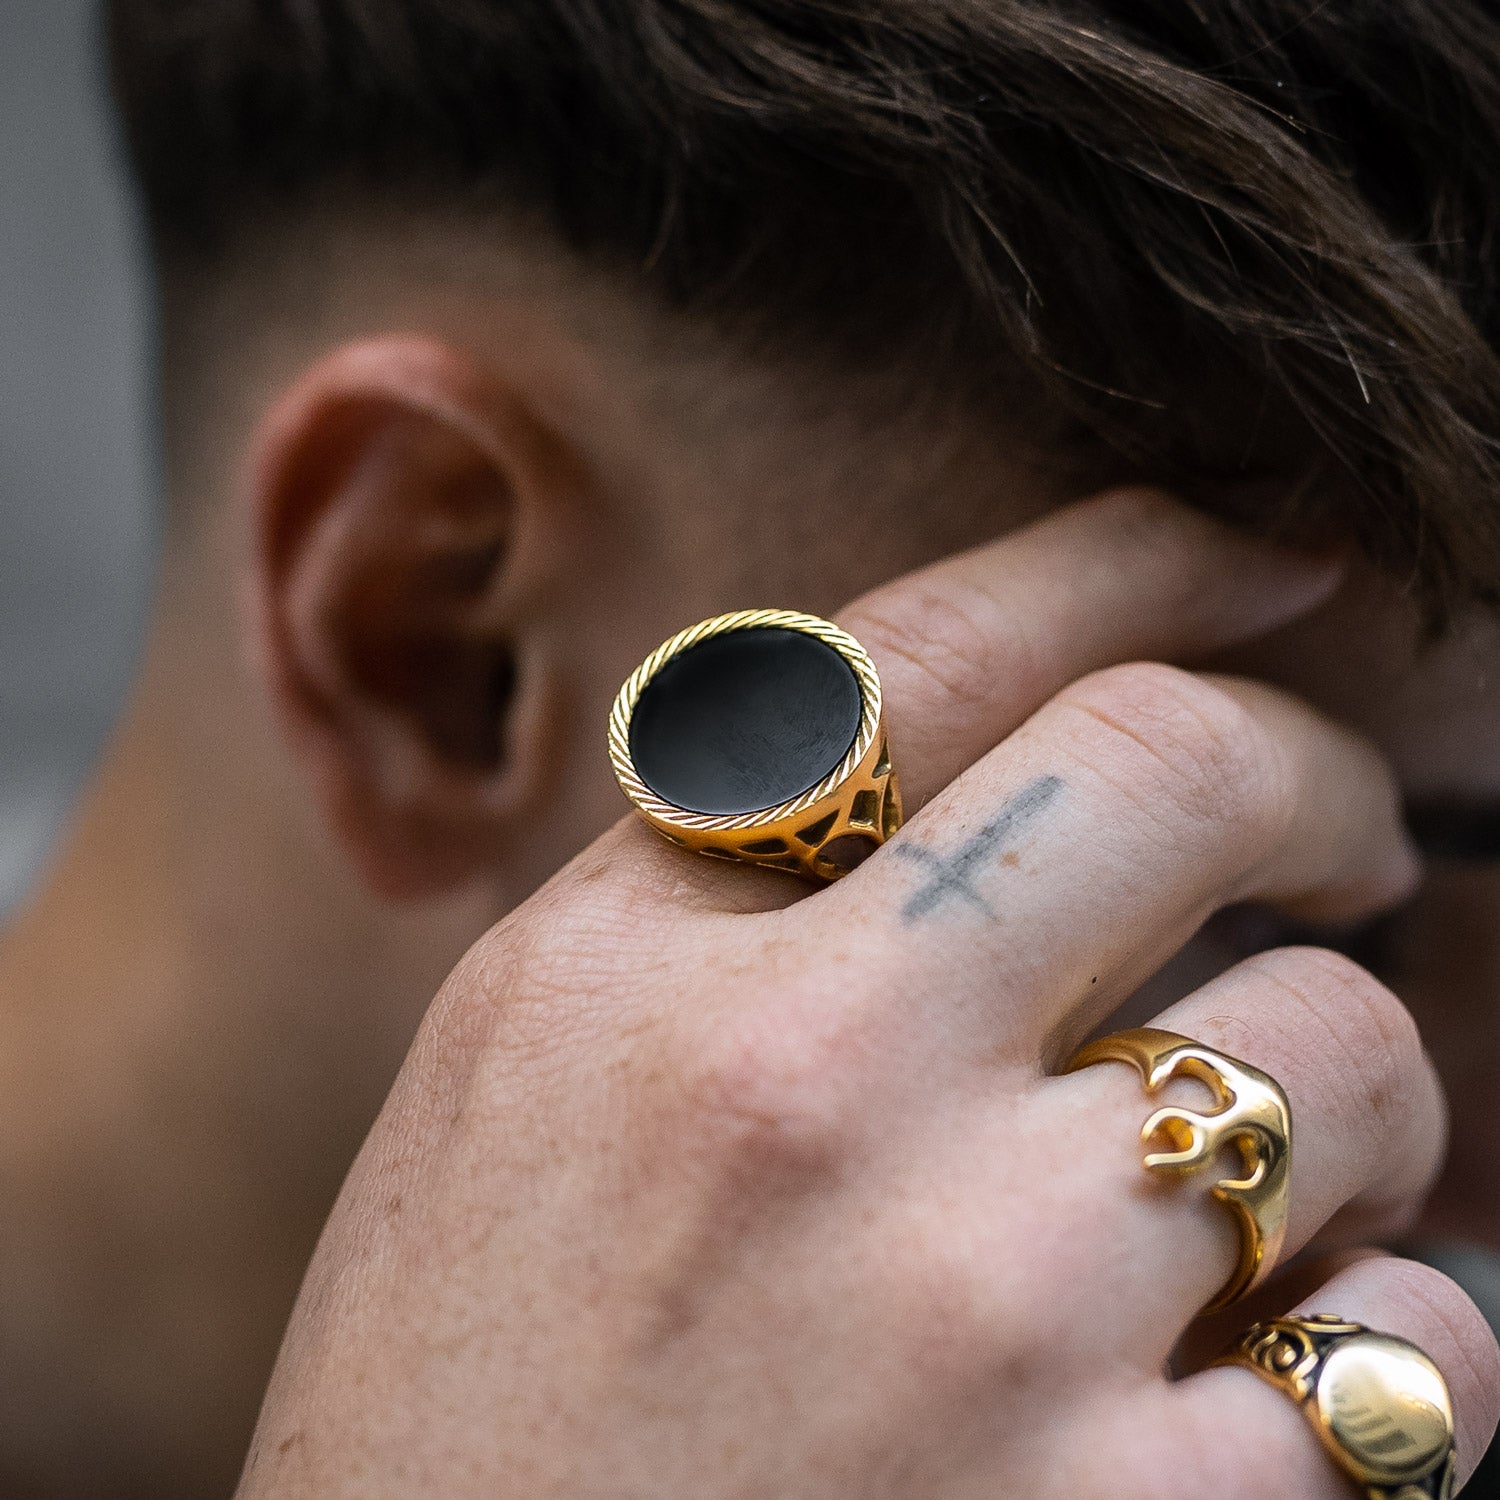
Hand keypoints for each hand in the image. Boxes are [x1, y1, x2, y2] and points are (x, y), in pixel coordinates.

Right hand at [239, 493, 1499, 1497]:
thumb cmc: (472, 1420)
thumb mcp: (525, 1093)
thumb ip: (726, 915)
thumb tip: (987, 785)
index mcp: (632, 968)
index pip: (929, 654)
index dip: (1135, 551)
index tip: (1263, 543)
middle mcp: (806, 1091)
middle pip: (1180, 770)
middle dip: (1311, 767)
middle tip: (1336, 825)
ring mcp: (980, 1311)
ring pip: (1344, 1054)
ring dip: (1350, 1092)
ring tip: (1253, 1177)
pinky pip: (1416, 1349)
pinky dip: (1388, 1337)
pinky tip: (1264, 1376)